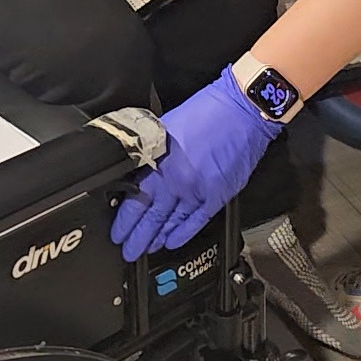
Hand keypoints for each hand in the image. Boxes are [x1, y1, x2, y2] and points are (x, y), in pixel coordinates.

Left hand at [112, 73, 280, 260]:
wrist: (242, 109)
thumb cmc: (206, 111)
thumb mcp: (164, 127)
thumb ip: (150, 152)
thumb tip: (136, 171)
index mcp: (161, 161)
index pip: (136, 200)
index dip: (125, 221)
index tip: (118, 233)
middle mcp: (178, 180)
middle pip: (152, 218)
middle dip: (137, 238)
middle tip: (128, 251)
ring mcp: (199, 191)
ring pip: (173, 223)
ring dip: (158, 239)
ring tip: (146, 250)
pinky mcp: (219, 195)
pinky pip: (197, 221)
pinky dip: (183, 234)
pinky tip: (172, 242)